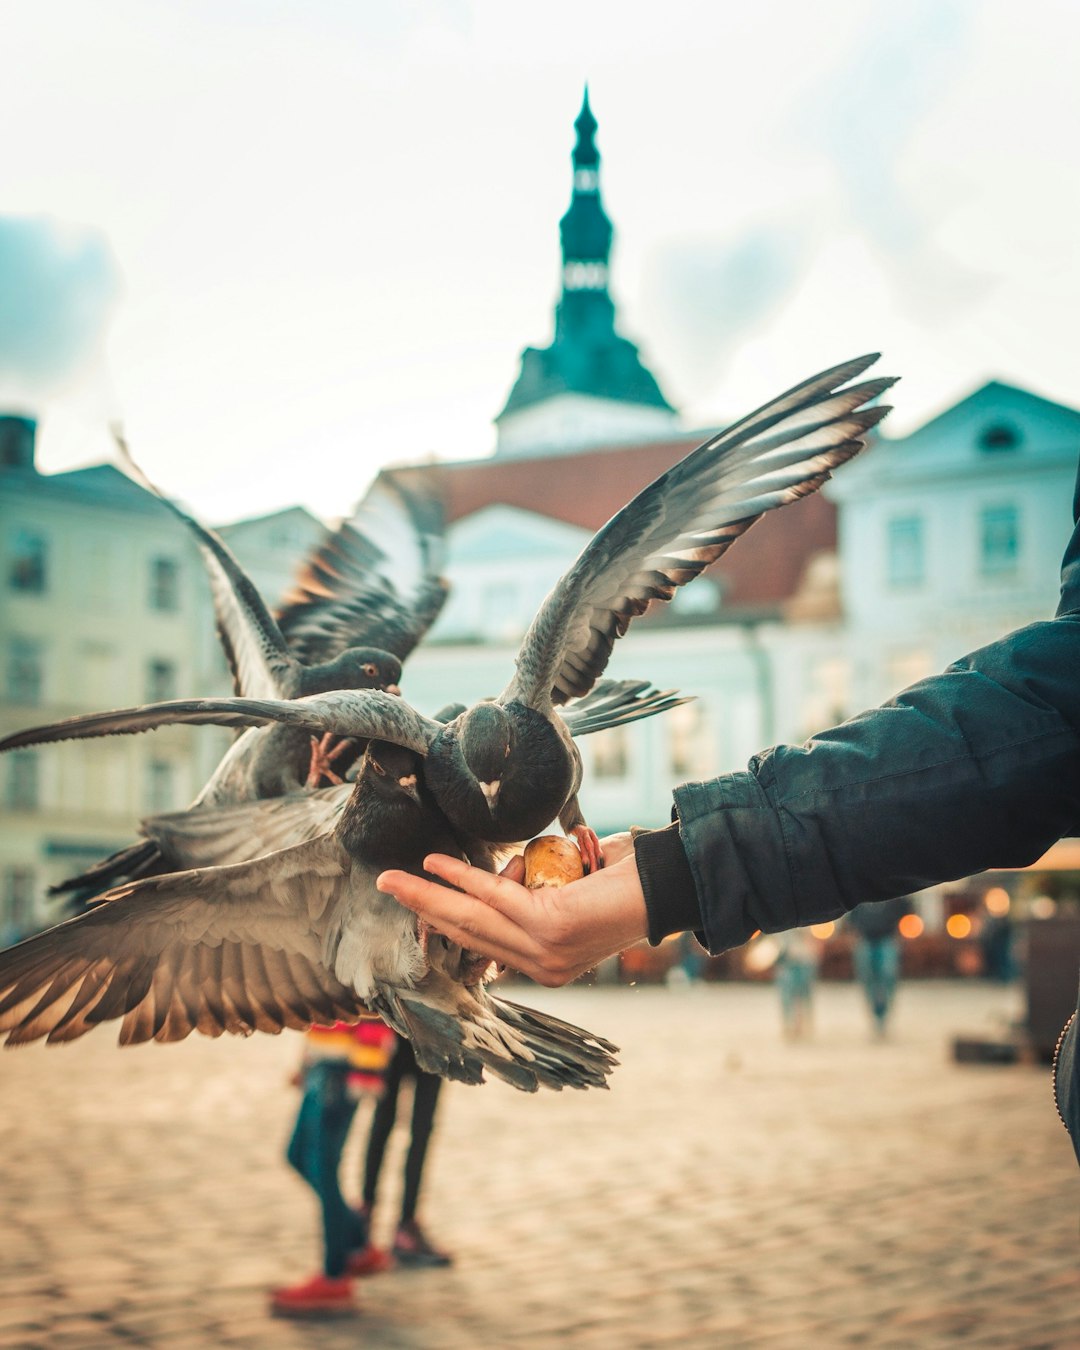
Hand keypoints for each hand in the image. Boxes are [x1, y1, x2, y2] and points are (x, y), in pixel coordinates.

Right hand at [376, 842, 648, 986]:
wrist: (666, 882)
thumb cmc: (622, 881)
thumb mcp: (568, 895)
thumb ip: (536, 899)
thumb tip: (505, 880)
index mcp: (544, 966)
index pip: (482, 944)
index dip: (444, 922)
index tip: (417, 906)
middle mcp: (540, 966)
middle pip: (466, 933)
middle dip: (422, 909)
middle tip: (388, 888)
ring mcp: (542, 951)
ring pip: (469, 917)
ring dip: (426, 896)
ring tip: (395, 880)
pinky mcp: (546, 927)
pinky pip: (491, 896)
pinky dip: (460, 876)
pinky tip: (433, 865)